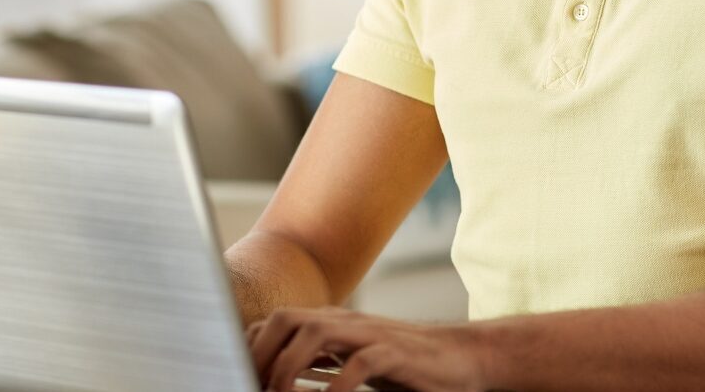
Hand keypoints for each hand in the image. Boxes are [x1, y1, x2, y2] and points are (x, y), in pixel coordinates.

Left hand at [247, 306, 490, 391]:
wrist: (464, 357)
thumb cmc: (405, 366)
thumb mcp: (353, 362)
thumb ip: (320, 363)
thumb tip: (277, 381)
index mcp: (332, 324)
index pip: (276, 322)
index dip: (251, 348)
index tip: (240, 378)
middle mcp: (346, 323)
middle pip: (287, 318)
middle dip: (260, 353)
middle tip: (252, 387)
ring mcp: (371, 334)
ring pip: (316, 331)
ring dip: (289, 365)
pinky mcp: (397, 353)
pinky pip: (361, 362)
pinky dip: (338, 385)